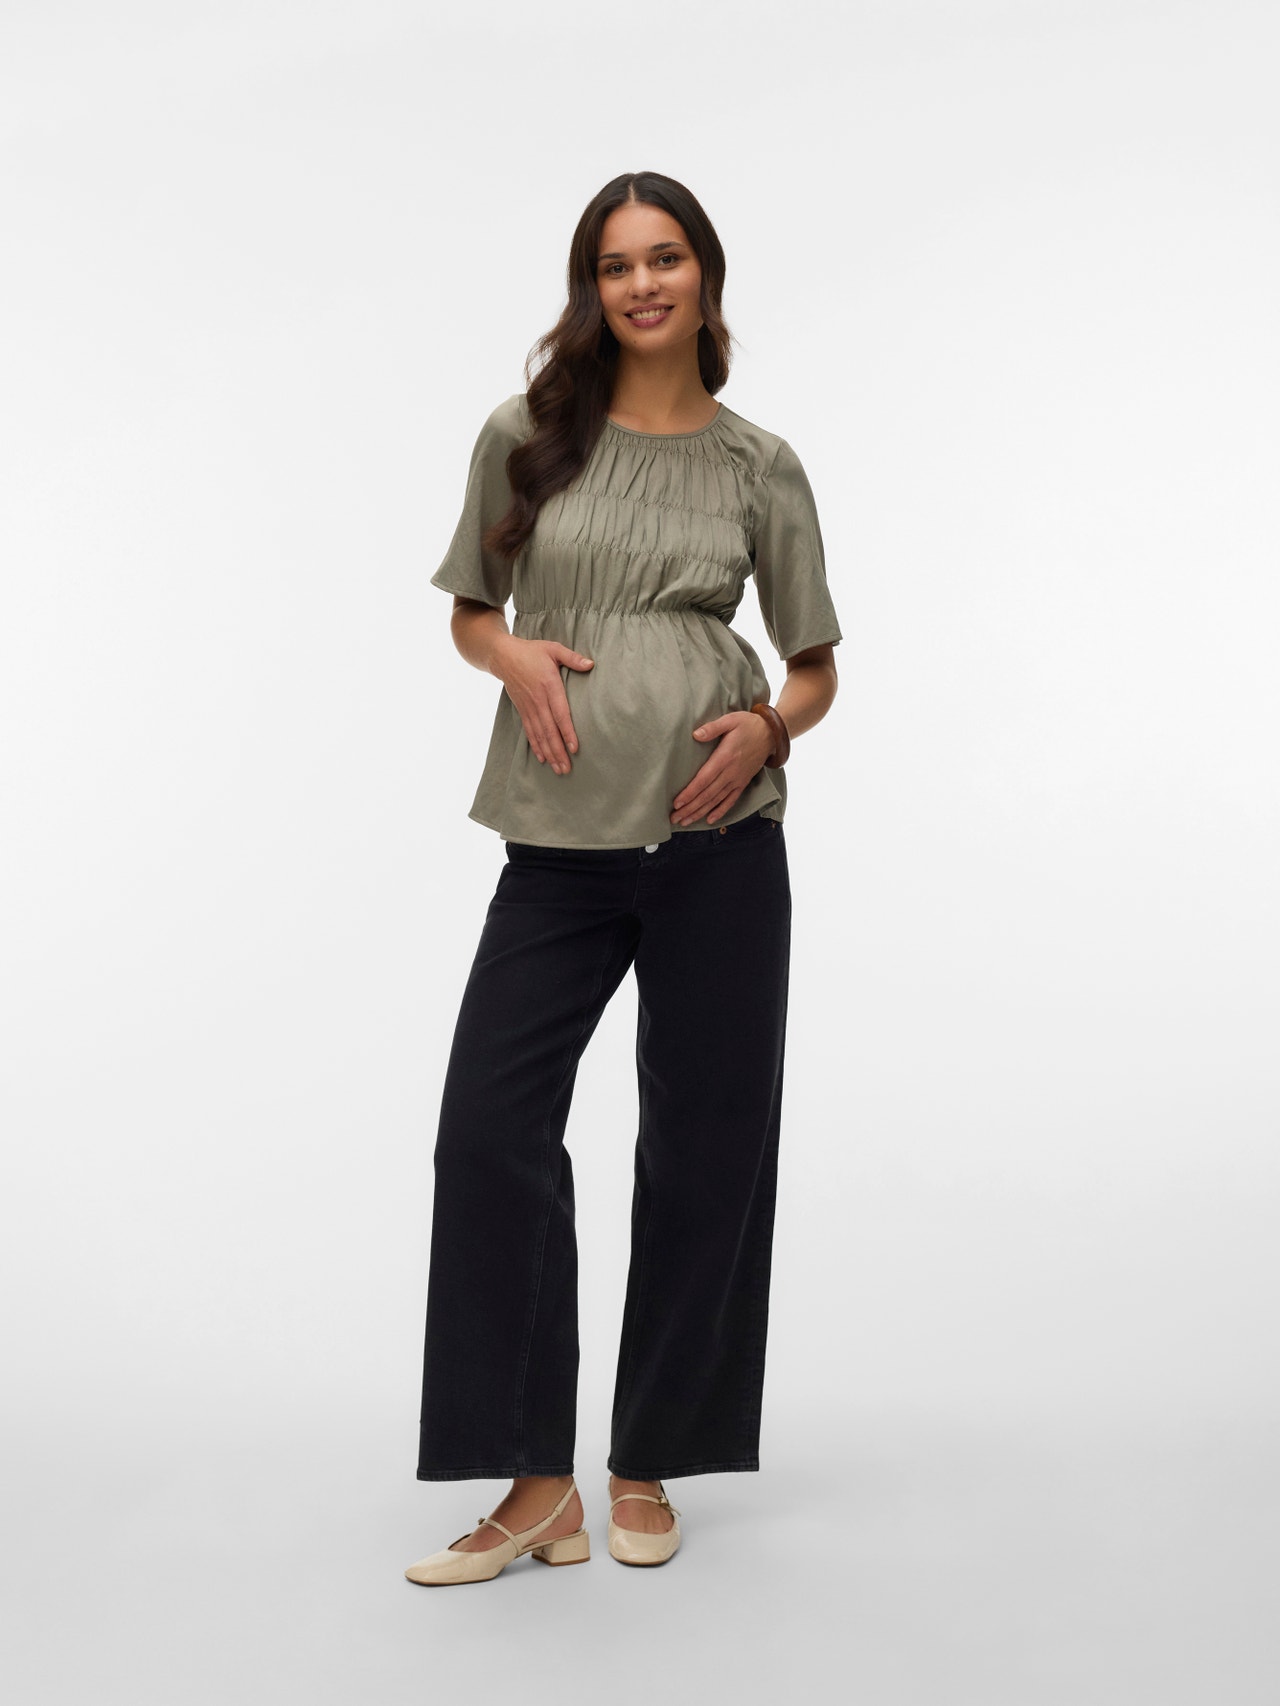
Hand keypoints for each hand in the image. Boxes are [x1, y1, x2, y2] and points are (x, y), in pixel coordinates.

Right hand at [490, 635, 593, 774]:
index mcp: (549, 686)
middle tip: (567, 769)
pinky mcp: (522, 710)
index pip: (560, 714)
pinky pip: (530, 732)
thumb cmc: (531, 651)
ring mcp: (529, 707)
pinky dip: (536, 746)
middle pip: (550, 731)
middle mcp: (538, 700)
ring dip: (549, 753)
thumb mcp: (553, 649)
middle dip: (558, 751)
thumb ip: (572, 658)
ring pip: (540, 735)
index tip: (574, 748)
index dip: (567, 732)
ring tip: (558, 769)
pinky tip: (542, 759)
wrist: (503, 656)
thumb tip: (591, 664)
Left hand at [670, 711, 774, 825]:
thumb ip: (712, 728)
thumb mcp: (730, 720)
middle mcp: (731, 772)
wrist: (771, 734)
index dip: (690, 793)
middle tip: (675, 818)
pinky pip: (731, 800)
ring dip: (700, 812)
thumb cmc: (748, 724)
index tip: (677, 803)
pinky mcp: (743, 783)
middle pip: (707, 794)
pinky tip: (710, 820)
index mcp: (725, 757)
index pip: (703, 780)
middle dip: (690, 808)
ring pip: (716, 800)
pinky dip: (720, 811)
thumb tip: (695, 735)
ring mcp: (738, 779)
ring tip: (686, 821)